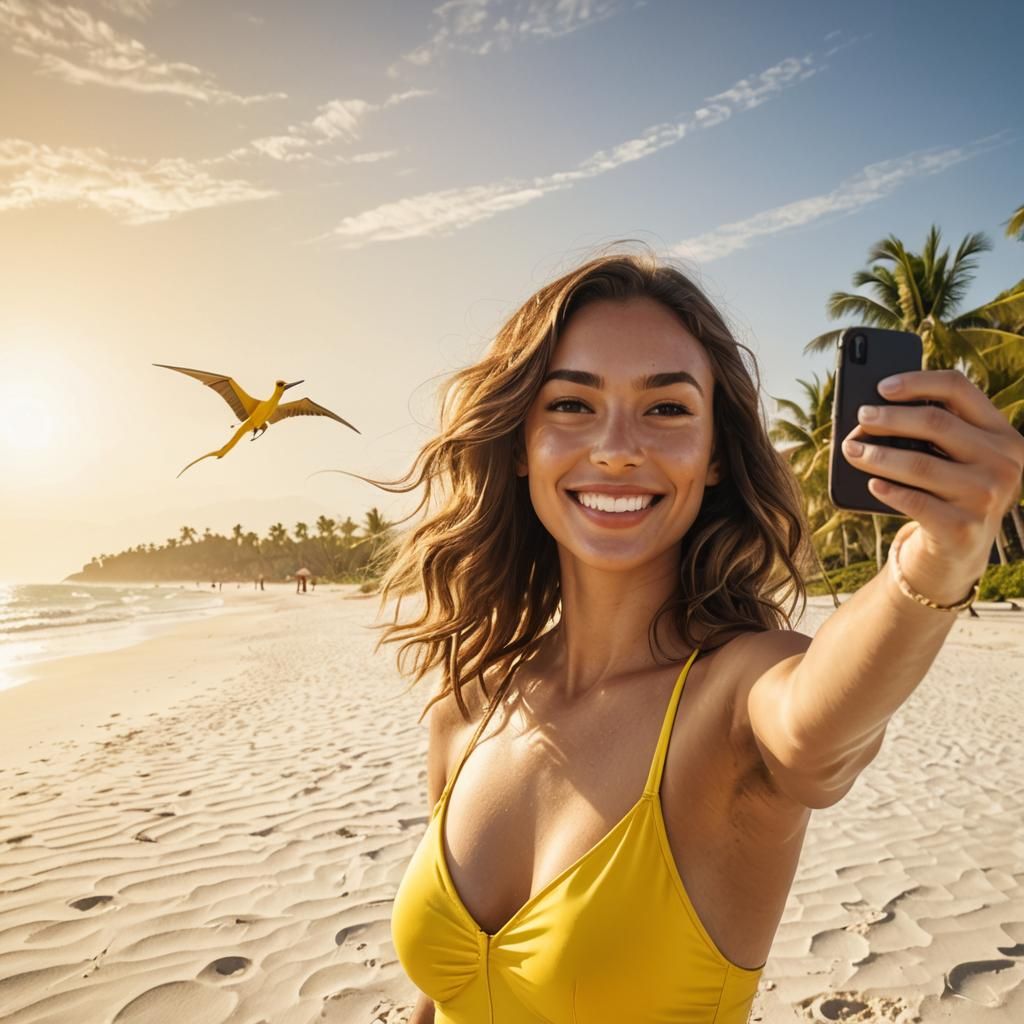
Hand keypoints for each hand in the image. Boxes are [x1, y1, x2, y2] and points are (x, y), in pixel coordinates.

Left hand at [842, 369, 1023, 600]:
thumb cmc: (945, 491)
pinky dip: (889, 490)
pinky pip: (916, 502)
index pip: (959, 389)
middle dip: (890, 418)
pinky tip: (871, 484)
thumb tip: (873, 411)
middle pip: (936, 423)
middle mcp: (1003, 462)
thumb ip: (931, 432)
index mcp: (1001, 434)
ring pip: (921, 464)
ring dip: (878, 455)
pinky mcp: (964, 528)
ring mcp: (987, 497)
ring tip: (851, 450)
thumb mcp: (952, 458)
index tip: (881, 387)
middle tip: (860, 417)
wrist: (958, 551)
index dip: (917, 382)